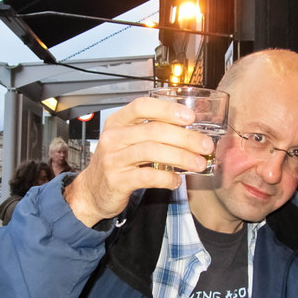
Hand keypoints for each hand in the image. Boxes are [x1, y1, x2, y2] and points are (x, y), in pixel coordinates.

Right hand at [64, 96, 214, 226]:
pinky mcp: (117, 181)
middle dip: (185, 137)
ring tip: (198, 163)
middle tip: (205, 145)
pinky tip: (177, 180)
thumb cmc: (117, 162)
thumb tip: (191, 131)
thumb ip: (151, 132)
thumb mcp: (127, 140)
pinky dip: (167, 178)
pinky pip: (148, 176)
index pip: (142, 106)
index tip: (190, 117)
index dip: (167, 109)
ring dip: (181, 157)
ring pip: (152, 151)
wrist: (92, 191)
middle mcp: (114, 137)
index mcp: (118, 122)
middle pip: (154, 130)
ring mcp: (114, 159)